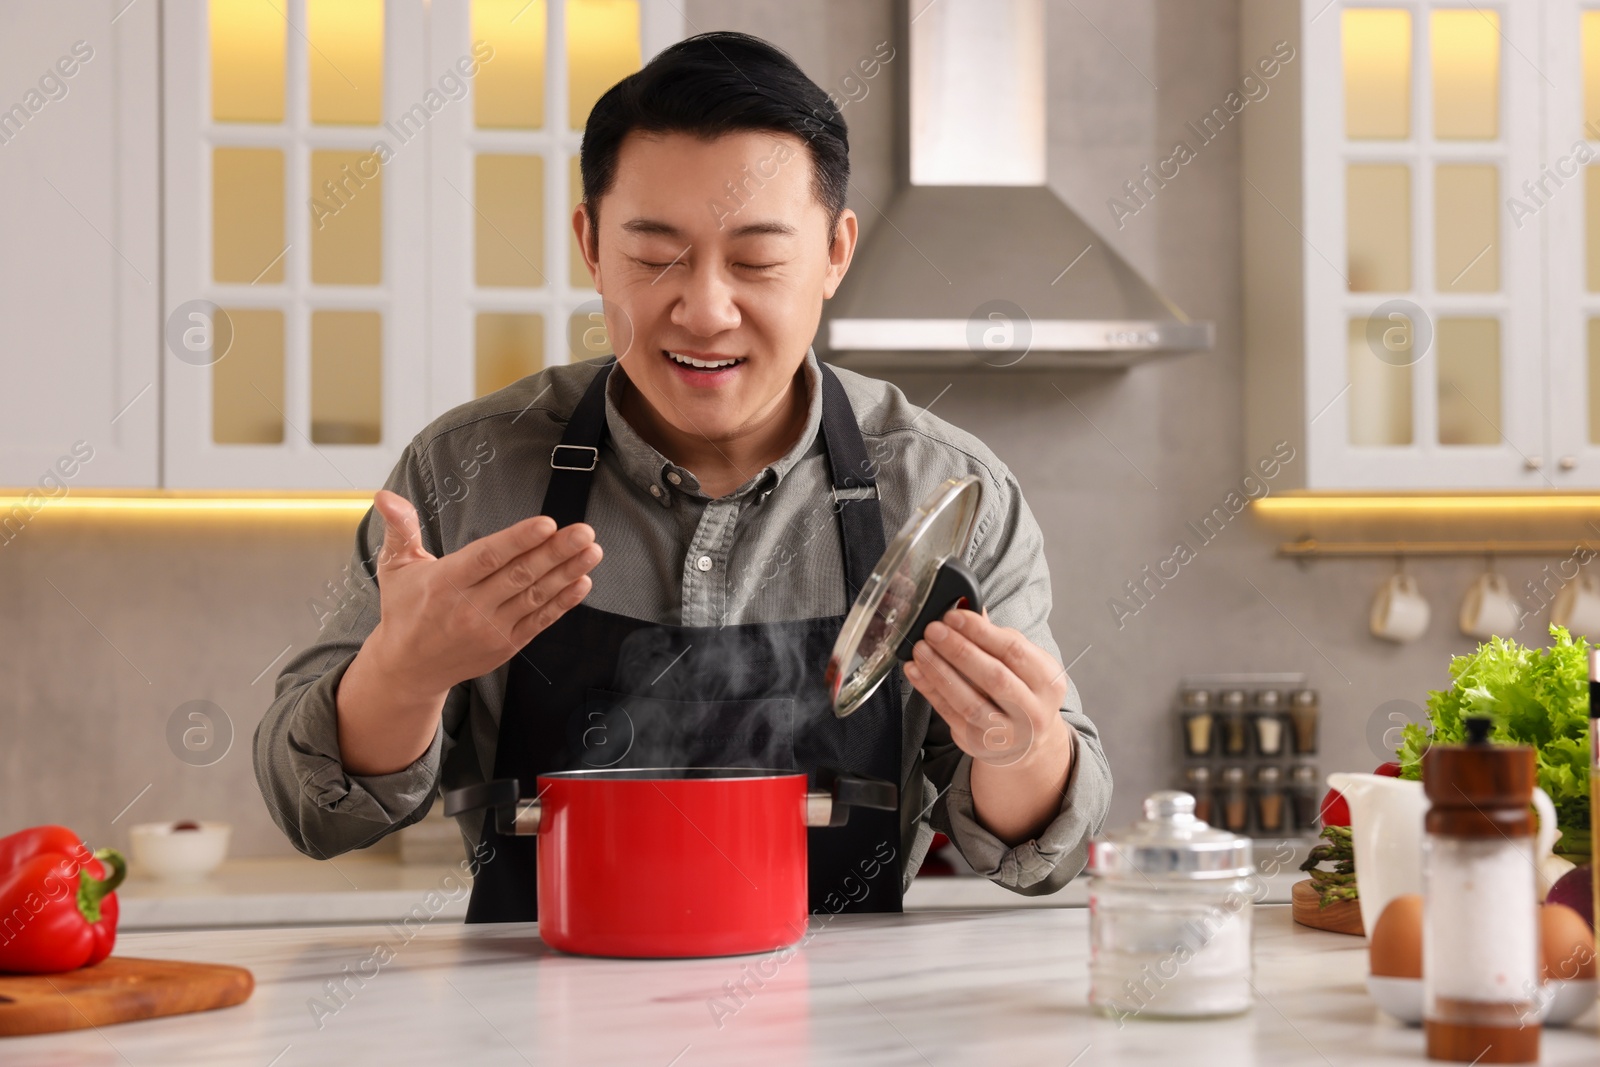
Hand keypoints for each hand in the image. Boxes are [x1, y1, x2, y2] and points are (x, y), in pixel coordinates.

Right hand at [365, 489, 602, 697]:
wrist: (408, 669)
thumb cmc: (404, 610)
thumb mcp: (395, 567)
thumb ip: (399, 528)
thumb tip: (386, 495)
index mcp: (445, 583)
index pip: (488, 557)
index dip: (519, 540)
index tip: (547, 524)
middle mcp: (470, 607)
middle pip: (520, 575)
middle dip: (556, 552)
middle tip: (584, 531)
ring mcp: (491, 629)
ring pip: (535, 596)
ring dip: (567, 573)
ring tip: (592, 551)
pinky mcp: (506, 646)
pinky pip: (540, 621)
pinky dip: (563, 603)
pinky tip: (582, 582)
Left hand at [902, 608, 1073, 845]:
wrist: (1028, 741)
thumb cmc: (1022, 690)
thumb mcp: (1023, 663)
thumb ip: (996, 637)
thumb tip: (965, 606)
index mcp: (1049, 682)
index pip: (1014, 651)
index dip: (980, 631)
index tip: (954, 616)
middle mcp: (1033, 711)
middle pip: (993, 677)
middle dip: (959, 650)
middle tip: (934, 630)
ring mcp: (1007, 733)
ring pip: (969, 701)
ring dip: (940, 671)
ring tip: (920, 649)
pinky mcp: (979, 744)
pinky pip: (950, 715)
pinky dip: (930, 690)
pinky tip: (916, 671)